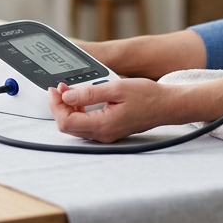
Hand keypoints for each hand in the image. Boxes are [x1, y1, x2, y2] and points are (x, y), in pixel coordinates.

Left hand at [48, 78, 178, 142]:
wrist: (166, 105)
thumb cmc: (147, 96)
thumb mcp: (116, 88)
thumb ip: (89, 93)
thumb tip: (66, 95)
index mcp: (103, 124)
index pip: (66, 121)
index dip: (56, 105)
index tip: (56, 89)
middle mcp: (103, 134)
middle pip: (67, 126)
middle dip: (60, 106)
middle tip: (61, 88)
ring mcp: (106, 134)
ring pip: (76, 126)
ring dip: (69, 108)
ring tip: (72, 91)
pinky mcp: (109, 131)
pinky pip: (86, 125)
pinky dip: (80, 112)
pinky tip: (83, 99)